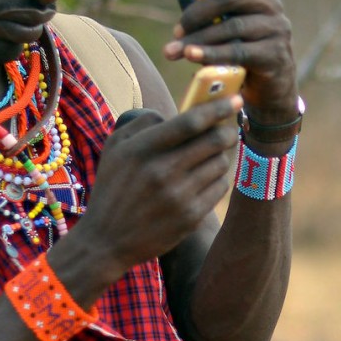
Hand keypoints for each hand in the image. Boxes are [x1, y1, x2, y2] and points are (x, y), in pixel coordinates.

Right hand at [56, 97, 240, 282]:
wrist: (106, 241)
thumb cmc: (112, 189)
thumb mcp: (114, 149)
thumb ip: (142, 123)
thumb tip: (174, 113)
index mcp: (141, 149)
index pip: (190, 122)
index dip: (217, 108)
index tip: (235, 99)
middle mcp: (162, 171)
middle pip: (214, 140)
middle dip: (227, 131)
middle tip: (228, 129)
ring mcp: (178, 196)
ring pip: (220, 163)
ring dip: (221, 156)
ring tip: (211, 156)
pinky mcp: (190, 217)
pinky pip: (220, 188)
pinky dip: (218, 179)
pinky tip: (207, 179)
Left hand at [163, 0, 298, 123]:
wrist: (271, 86)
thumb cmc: (244, 43)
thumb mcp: (231, 12)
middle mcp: (271, 4)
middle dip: (196, 12)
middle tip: (175, 29)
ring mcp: (277, 30)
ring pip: (231, 28)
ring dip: (197, 40)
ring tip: (173, 51)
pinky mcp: (275, 56)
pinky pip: (238, 52)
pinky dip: (211, 55)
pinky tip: (191, 59)